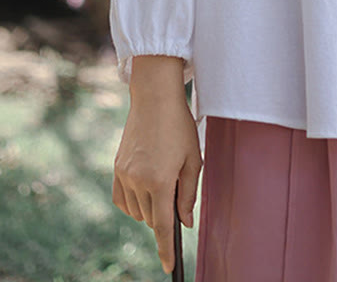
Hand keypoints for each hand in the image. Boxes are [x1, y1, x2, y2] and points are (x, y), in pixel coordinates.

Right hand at [112, 90, 201, 274]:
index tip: (168, 267)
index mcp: (160, 181)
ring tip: (163, 180)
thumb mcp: (193, 159)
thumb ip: (189, 194)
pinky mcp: (116, 168)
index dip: (166, 249)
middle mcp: (138, 181)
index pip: (163, 226)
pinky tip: (145, 188)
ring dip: (150, 207)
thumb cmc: (179, 127)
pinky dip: (134, 202)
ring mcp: (123, 175)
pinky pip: (122, 200)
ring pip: (137, 211)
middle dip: (165, 214)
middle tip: (176, 187)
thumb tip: (186, 222)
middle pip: (151, 219)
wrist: (154, 99)